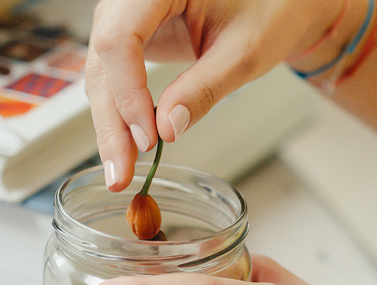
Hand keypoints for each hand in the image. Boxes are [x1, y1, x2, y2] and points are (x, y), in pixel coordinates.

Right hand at [85, 0, 342, 190]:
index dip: (130, 94)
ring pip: (102, 73)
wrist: (273, 2)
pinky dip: (123, 113)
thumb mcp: (243, 53)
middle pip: (103, 60)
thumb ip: (204, 89)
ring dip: (112, 125)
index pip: (121, 38)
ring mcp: (126, 14)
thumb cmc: (268, 11)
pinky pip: (115, 76)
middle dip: (113, 123)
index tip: (148, 140)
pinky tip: (130, 148)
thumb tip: (167, 131)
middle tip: (120, 175)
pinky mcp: (131, 35)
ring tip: (122, 172)